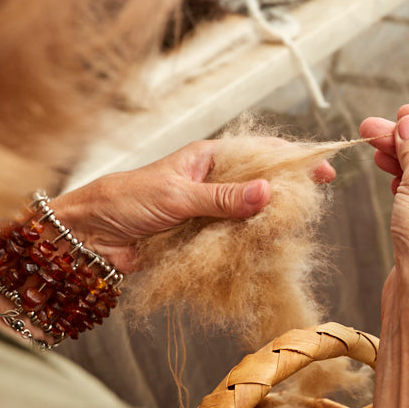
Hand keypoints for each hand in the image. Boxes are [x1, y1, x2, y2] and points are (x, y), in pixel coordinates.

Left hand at [49, 140, 335, 271]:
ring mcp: (208, 213)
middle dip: (285, 196)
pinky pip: (234, 242)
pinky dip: (248, 248)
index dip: (292, 161)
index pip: (259, 153)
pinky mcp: (201, 240)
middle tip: (308, 208)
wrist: (87, 239)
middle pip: (260, 186)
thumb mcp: (176, 196)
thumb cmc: (124, 202)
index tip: (321, 170)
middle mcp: (212, 183)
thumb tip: (268, 191)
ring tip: (289, 234)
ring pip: (250, 217)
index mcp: (208, 158)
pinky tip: (265, 254)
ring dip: (267, 226)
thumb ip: (223, 197)